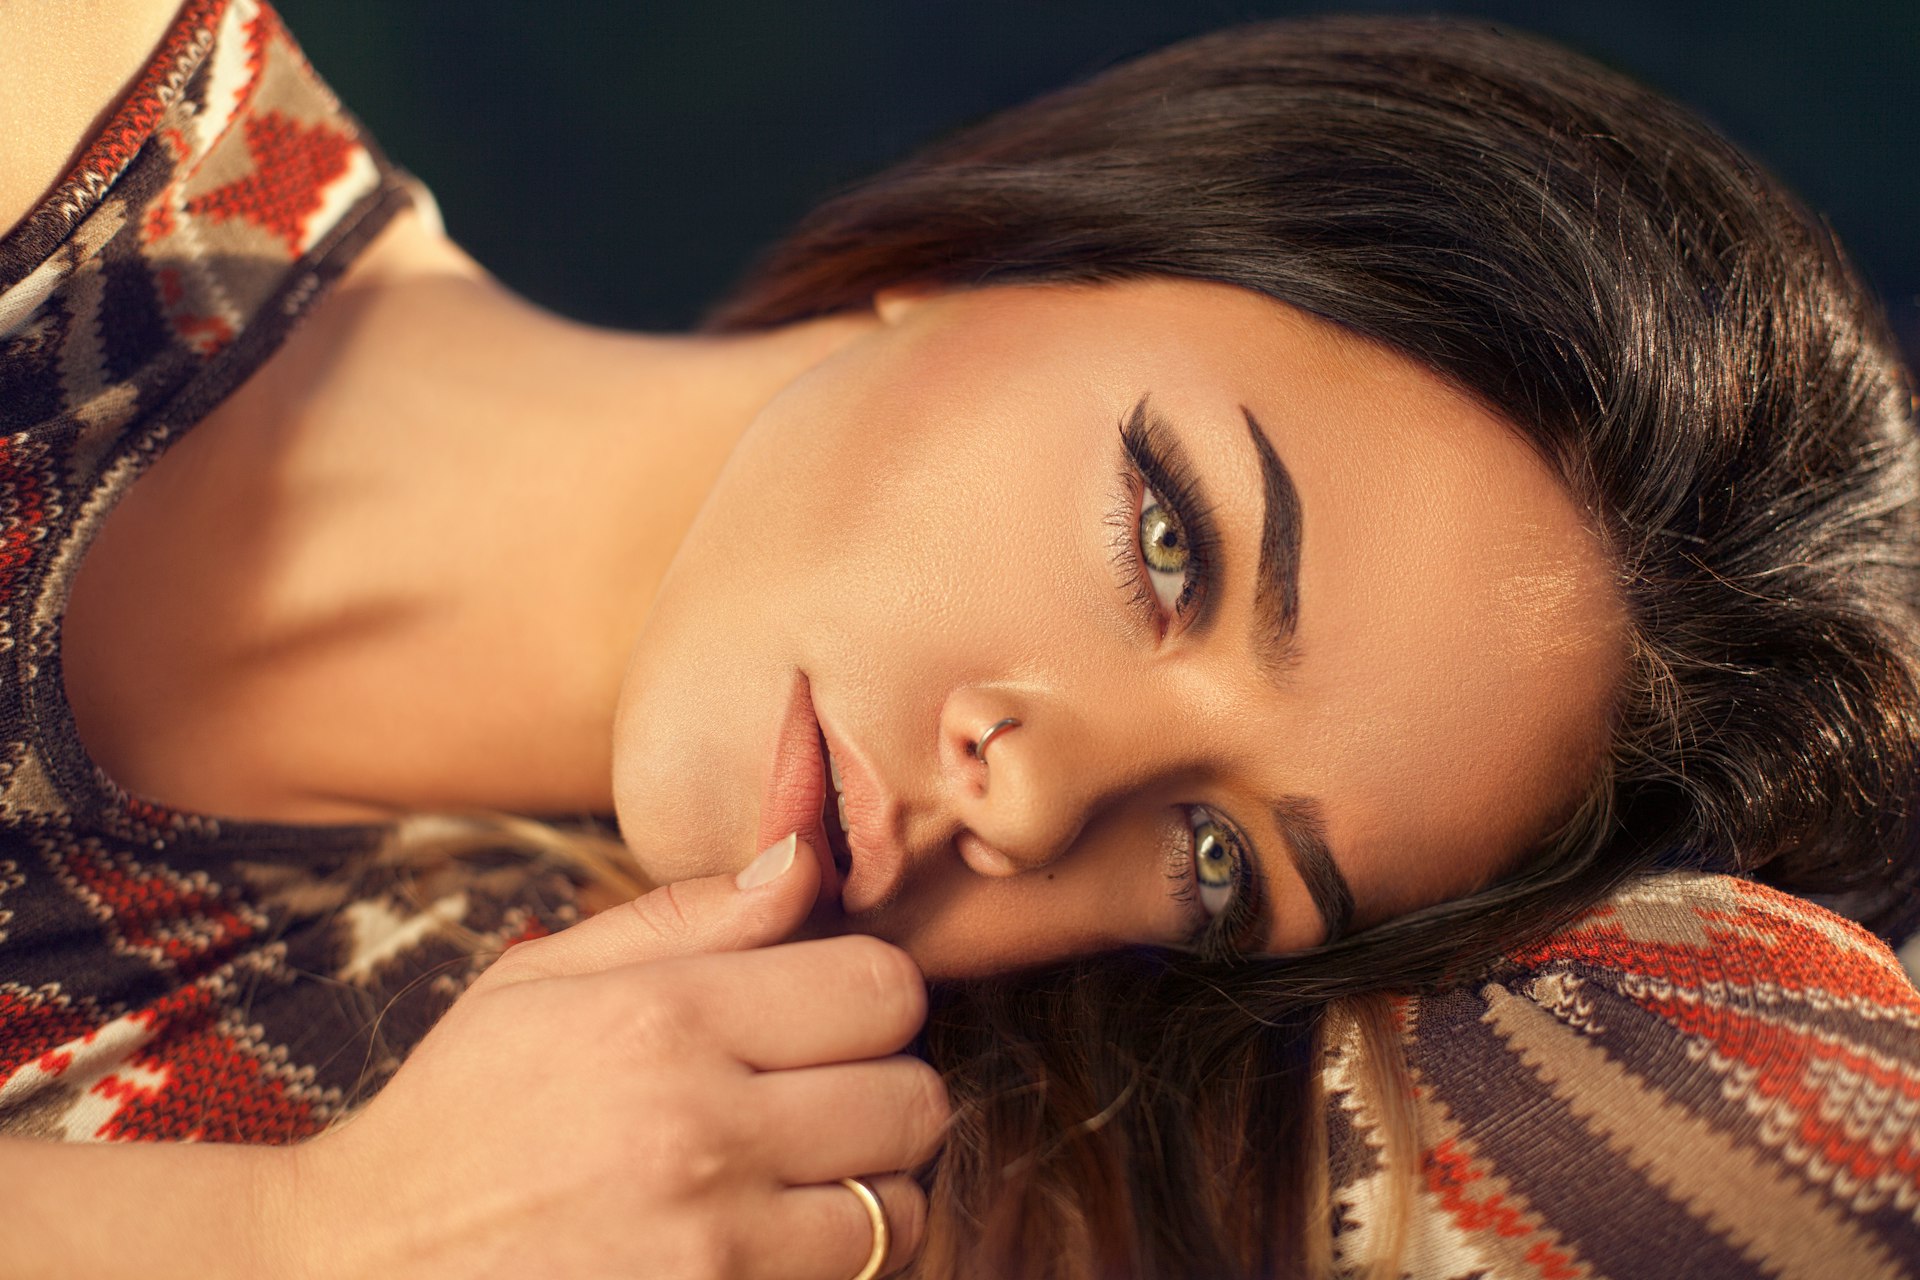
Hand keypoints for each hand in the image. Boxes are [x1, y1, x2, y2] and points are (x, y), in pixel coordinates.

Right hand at [279, 835, 946, 1279]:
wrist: (361, 1268)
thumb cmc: (459, 1115)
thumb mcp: (540, 980)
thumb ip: (687, 916)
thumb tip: (806, 859)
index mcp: (665, 1019)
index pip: (884, 989)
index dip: (874, 997)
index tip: (834, 1014)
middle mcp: (702, 1130)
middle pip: (916, 1100)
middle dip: (885, 1091)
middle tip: (825, 1097)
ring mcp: (713, 1245)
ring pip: (901, 1209)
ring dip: (870, 1189)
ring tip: (801, 1174)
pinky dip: (833, 1262)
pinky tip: (773, 1235)